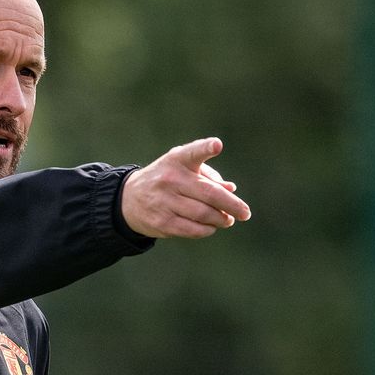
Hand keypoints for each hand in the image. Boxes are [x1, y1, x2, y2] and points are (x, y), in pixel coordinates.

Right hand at [121, 137, 251, 238]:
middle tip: (245, 213)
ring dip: (221, 219)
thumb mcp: (183, 169)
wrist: (128, 199)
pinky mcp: (162, 221)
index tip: (217, 145)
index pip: (192, 152)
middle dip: (233, 205)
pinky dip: (207, 229)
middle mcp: (169, 179)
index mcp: (177, 160)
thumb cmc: (166, 180)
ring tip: (227, 220)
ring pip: (204, 214)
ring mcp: (164, 201)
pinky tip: (211, 227)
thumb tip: (231, 189)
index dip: (205, 148)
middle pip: (210, 194)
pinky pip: (192, 229)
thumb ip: (208, 176)